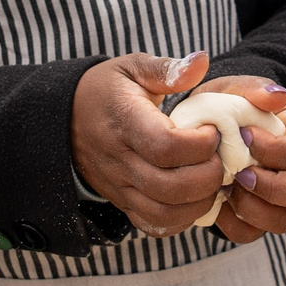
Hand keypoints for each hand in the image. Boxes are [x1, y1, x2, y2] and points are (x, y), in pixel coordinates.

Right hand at [72, 51, 235, 235]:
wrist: (66, 119)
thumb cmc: (107, 90)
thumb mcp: (132, 68)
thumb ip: (168, 69)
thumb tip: (202, 60)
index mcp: (125, 122)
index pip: (166, 146)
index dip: (200, 144)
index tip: (213, 131)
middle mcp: (119, 160)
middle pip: (171, 187)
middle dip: (209, 175)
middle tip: (220, 157)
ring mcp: (119, 187)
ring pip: (165, 212)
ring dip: (199, 201)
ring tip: (212, 178)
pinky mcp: (122, 203)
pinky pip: (155, 225)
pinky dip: (182, 218)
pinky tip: (194, 197)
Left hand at [181, 74, 285, 244]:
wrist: (203, 129)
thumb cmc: (225, 106)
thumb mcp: (234, 89)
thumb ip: (255, 88)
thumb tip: (279, 97)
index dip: (276, 149)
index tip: (244, 134)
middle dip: (276, 187)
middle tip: (241, 174)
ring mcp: (280, 199)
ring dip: (255, 209)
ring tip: (229, 189)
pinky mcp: (255, 218)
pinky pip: (253, 235)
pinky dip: (234, 224)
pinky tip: (218, 204)